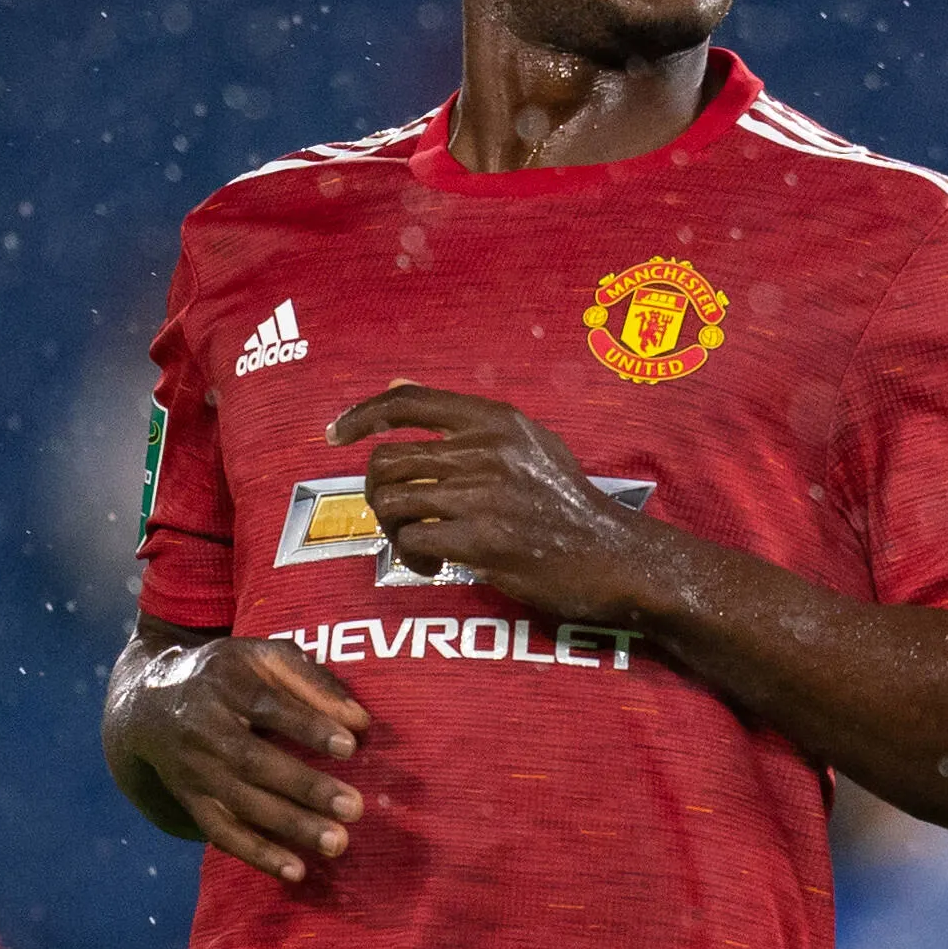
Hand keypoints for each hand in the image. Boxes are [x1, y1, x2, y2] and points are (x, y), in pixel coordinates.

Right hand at [108, 624, 369, 882]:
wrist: (148, 701)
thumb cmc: (226, 675)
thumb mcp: (262, 656)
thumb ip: (311, 679)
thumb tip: (360, 721)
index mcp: (225, 682)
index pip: (267, 706)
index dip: (307, 726)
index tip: (349, 745)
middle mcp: (203, 727)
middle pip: (253, 760)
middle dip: (305, 786)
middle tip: (354, 806)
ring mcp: (193, 769)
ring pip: (241, 803)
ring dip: (290, 826)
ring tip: (337, 843)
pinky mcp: (189, 800)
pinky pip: (221, 833)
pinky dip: (257, 855)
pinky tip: (296, 871)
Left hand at [326, 383, 657, 617]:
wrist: (612, 556)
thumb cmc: (566, 501)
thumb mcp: (525, 442)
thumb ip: (462, 417)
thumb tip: (395, 383)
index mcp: (494, 420)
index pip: (407, 403)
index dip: (361, 416)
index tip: (335, 435)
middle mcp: (484, 450)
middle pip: (386, 461)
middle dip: (377, 494)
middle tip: (396, 517)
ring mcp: (481, 495)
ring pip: (392, 503)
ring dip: (393, 530)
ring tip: (418, 546)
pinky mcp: (480, 540)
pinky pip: (412, 542)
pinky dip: (412, 558)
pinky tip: (434, 565)